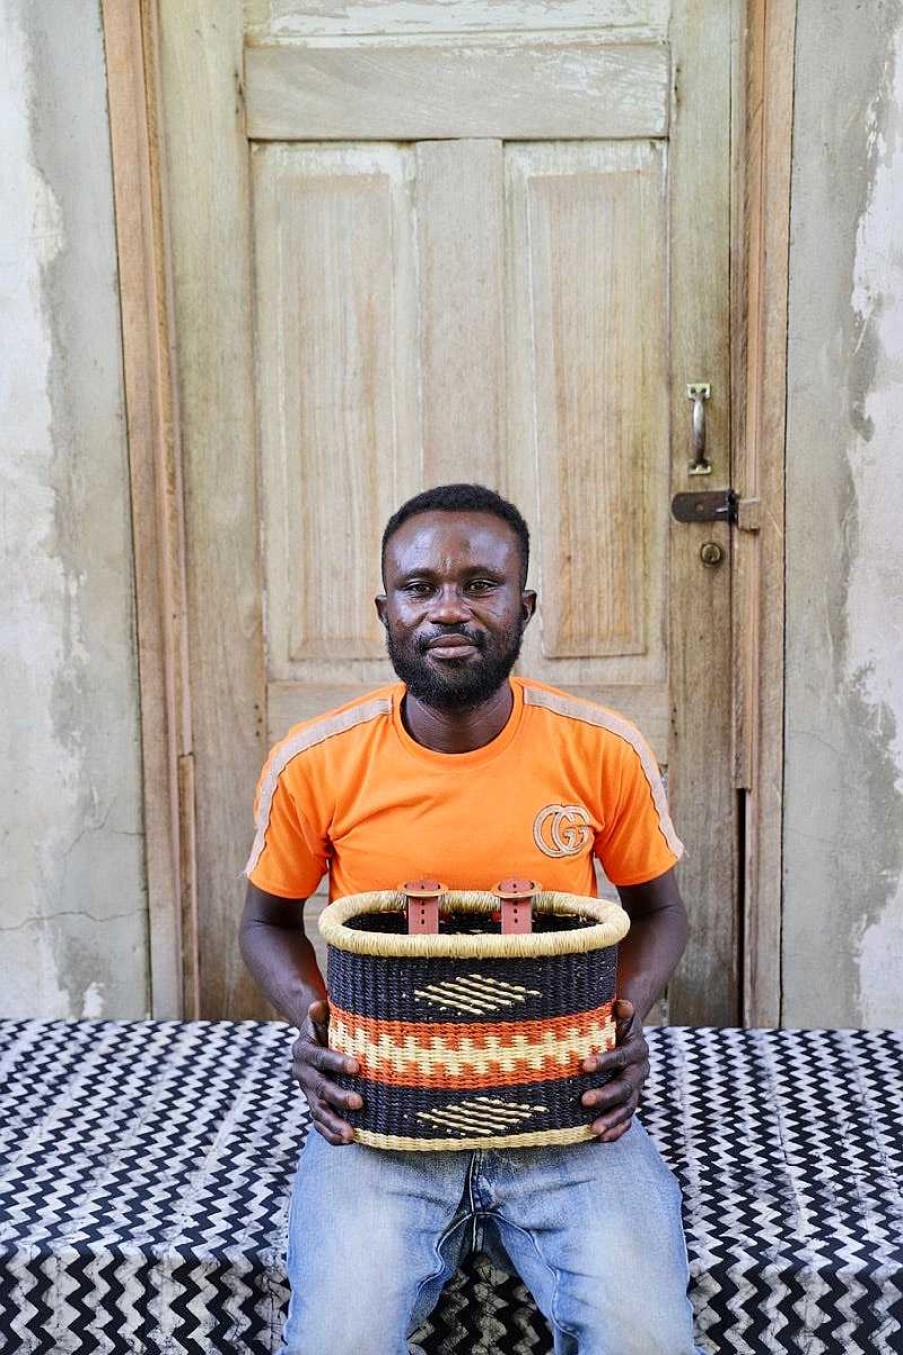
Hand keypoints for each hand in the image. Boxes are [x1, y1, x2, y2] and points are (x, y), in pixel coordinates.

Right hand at [291, 999, 361, 1144]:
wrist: (312, 1041)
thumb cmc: (325, 1026)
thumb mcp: (321, 1018)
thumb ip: (320, 1013)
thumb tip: (317, 1005)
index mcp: (304, 1051)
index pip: (320, 1057)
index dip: (337, 1062)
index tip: (357, 1066)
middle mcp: (303, 1074)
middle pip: (320, 1088)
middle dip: (339, 1096)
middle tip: (360, 1102)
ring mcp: (307, 1093)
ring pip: (318, 1111)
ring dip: (334, 1123)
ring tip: (352, 1134)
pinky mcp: (314, 1105)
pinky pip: (319, 1123)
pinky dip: (331, 1134)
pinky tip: (348, 1140)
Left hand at [580, 998, 648, 1142]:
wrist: (627, 1037)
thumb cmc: (615, 1025)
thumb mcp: (619, 1016)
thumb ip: (621, 1012)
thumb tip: (622, 1004)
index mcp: (637, 1050)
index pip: (622, 1056)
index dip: (604, 1061)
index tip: (582, 1065)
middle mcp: (639, 1072)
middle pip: (625, 1087)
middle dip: (605, 1095)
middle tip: (584, 1100)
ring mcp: (636, 1090)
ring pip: (627, 1108)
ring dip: (611, 1120)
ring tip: (593, 1130)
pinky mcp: (630, 1103)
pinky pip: (626, 1120)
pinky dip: (616, 1130)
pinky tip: (600, 1139)